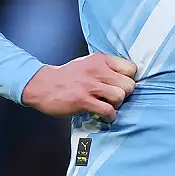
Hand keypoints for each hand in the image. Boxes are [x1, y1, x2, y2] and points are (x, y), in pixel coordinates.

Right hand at [21, 53, 137, 121]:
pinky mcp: (83, 100)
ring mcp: (90, 85)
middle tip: (114, 98)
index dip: (129, 79)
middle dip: (124, 94)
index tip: (121, 85)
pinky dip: (109, 116)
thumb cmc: (67, 76)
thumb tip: (126, 78)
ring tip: (108, 106)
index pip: (131, 68)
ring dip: (116, 105)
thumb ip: (106, 68)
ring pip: (120, 97)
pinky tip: (103, 115)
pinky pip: (107, 110)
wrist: (43, 85)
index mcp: (100, 59)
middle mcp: (97, 70)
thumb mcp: (88, 63)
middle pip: (129, 85)